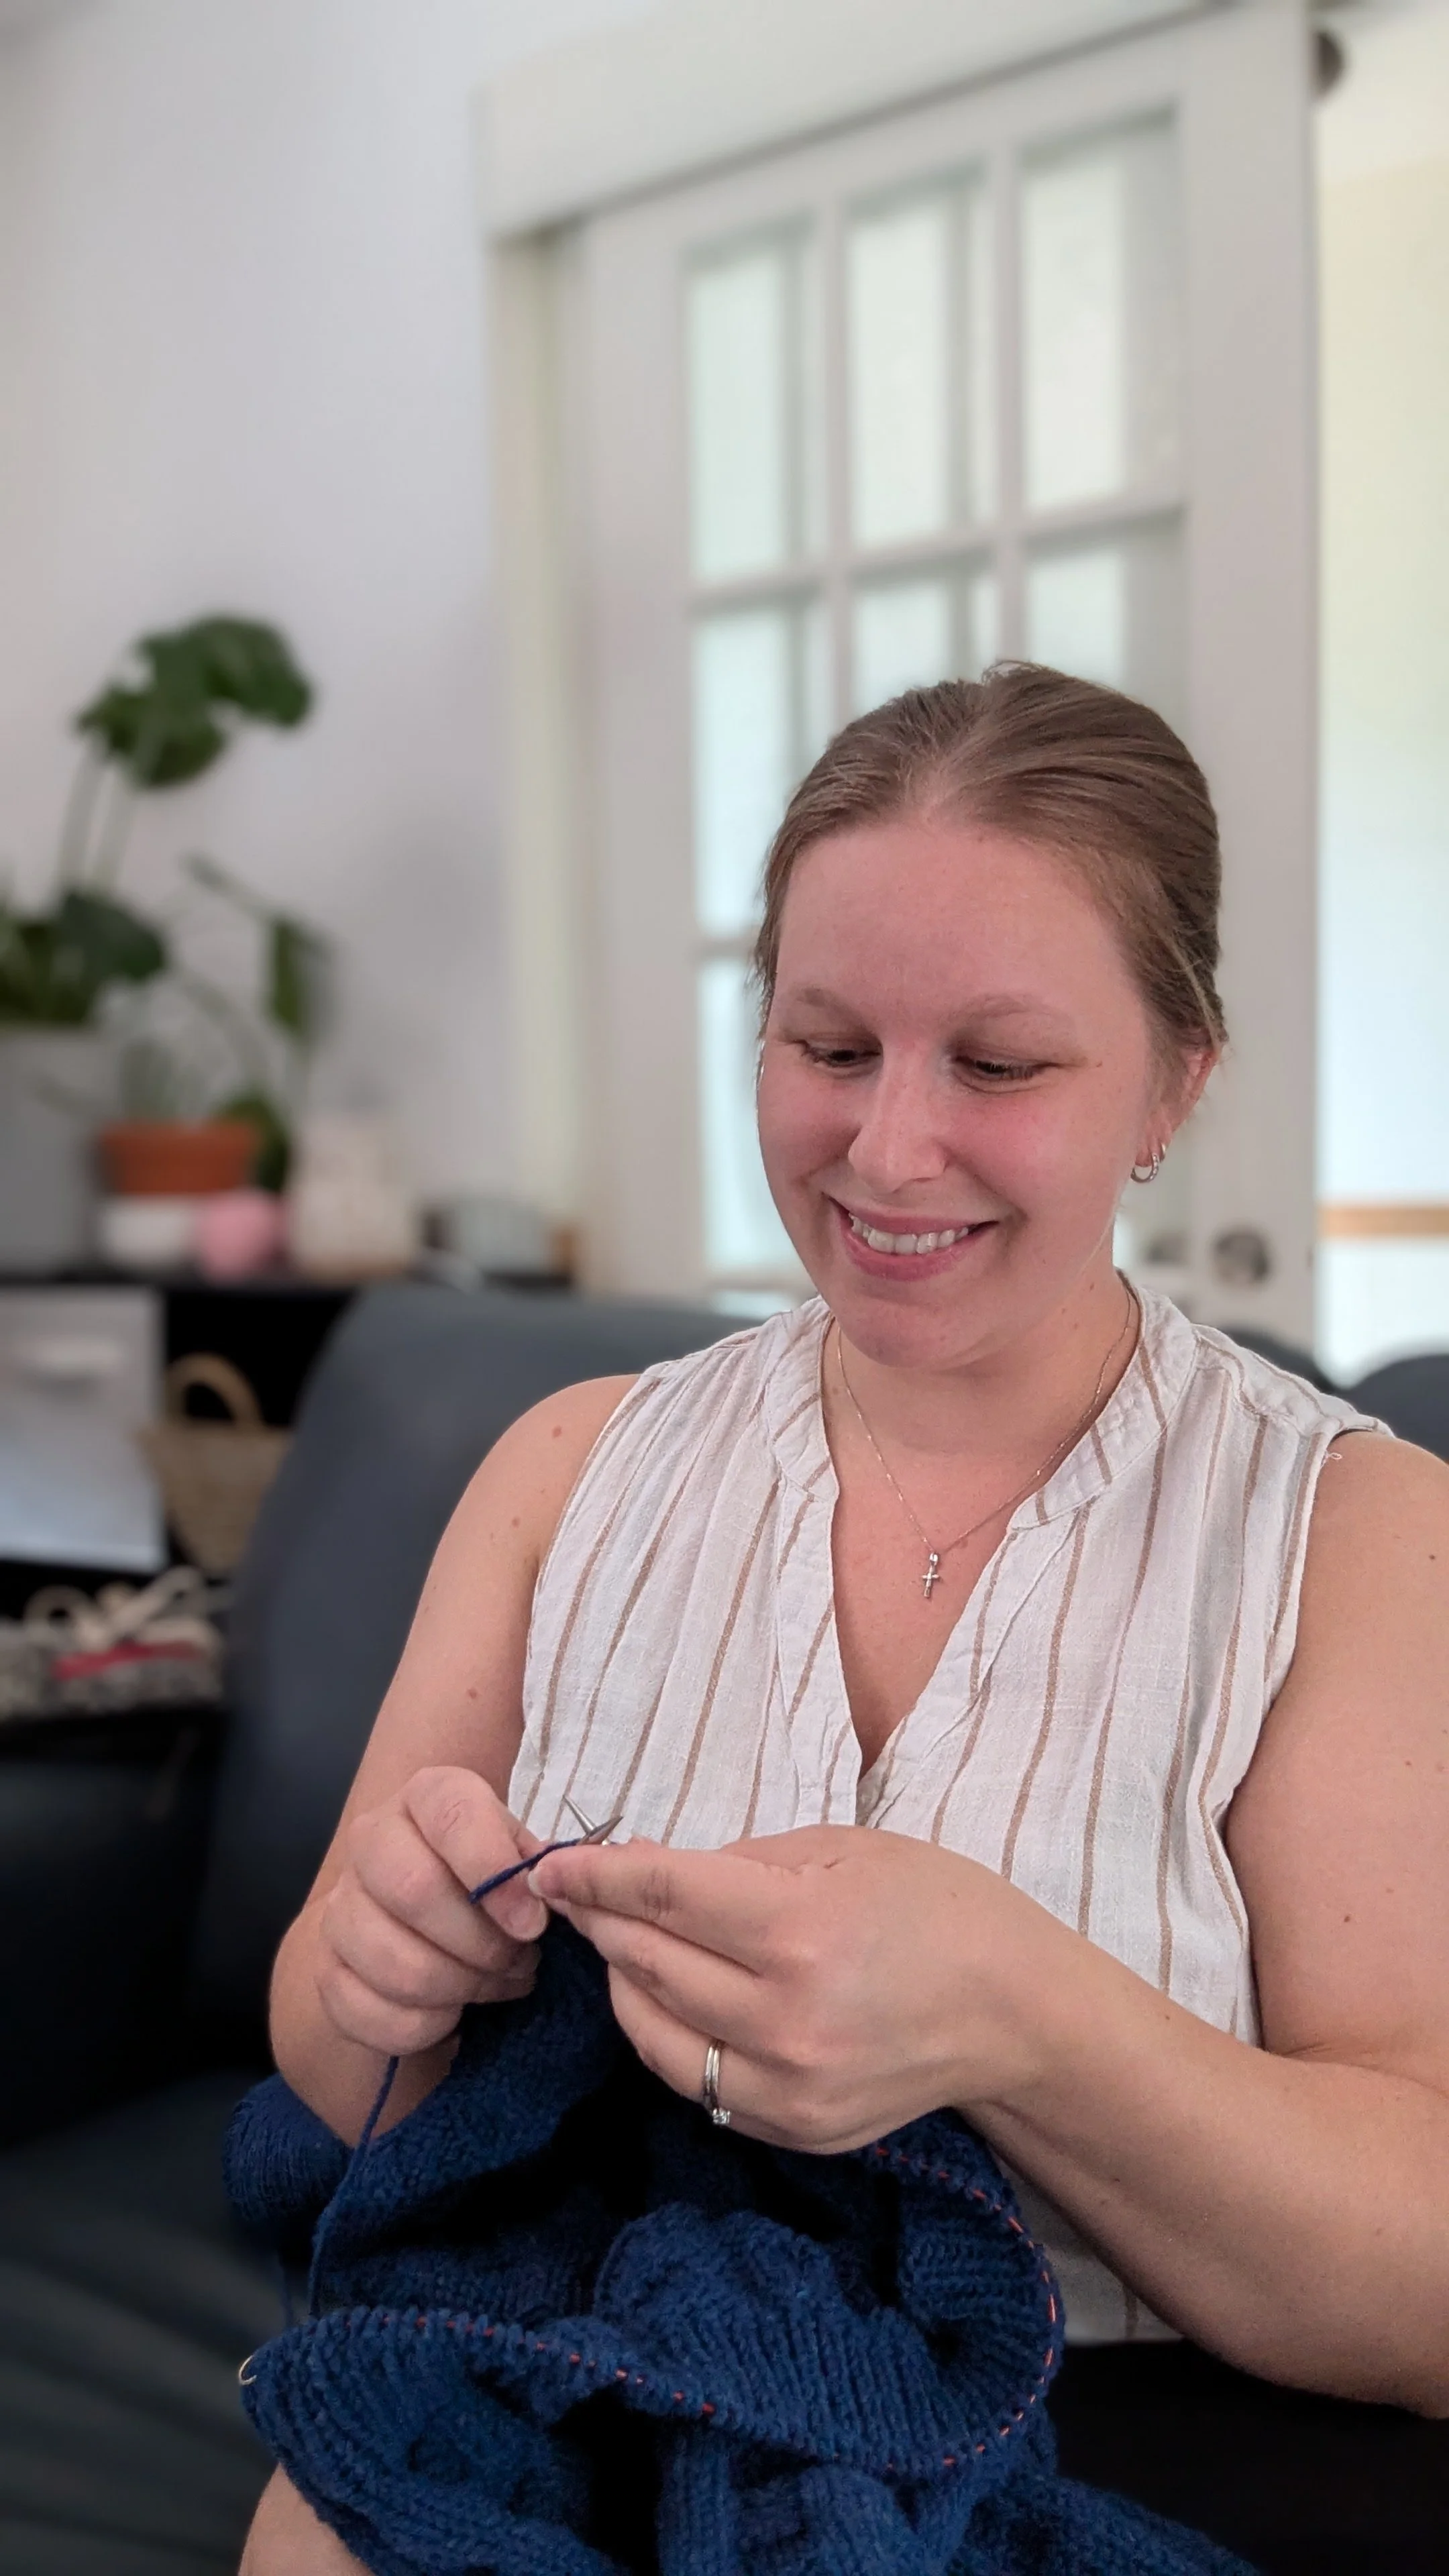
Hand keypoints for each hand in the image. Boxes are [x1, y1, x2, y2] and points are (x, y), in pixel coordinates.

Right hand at [315, 1765, 546, 2057]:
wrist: (421, 1914)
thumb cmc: (486, 1881)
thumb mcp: (521, 1857)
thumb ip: (537, 1871)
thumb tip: (544, 1895)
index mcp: (427, 1797)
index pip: (453, 1816)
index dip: (495, 1872)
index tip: (532, 1923)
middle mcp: (371, 1840)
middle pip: (415, 1890)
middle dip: (482, 1943)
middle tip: (520, 1961)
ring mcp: (339, 1907)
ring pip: (397, 1964)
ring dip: (462, 1987)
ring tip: (495, 1983)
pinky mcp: (326, 1971)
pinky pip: (374, 2013)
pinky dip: (427, 2025)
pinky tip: (453, 2009)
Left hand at [529, 1825, 1057, 2153]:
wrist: (1016, 2012)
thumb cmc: (936, 1907)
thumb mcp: (841, 1849)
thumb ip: (738, 1862)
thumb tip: (645, 1871)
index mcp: (799, 1933)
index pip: (662, 1899)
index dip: (596, 1878)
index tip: (550, 1866)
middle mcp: (785, 2021)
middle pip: (649, 1967)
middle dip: (601, 1924)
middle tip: (579, 1896)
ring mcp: (788, 2089)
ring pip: (657, 2038)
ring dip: (624, 1987)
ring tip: (622, 1947)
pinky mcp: (795, 2131)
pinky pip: (701, 2086)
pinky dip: (673, 2040)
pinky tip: (674, 2002)